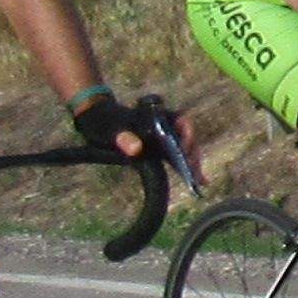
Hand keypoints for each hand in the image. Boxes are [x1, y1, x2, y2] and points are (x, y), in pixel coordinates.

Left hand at [78, 88, 198, 185]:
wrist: (97, 120)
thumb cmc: (105, 121)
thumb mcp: (110, 129)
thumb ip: (123, 137)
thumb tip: (136, 149)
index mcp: (157, 116)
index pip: (180, 121)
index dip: (187, 134)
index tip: (184, 149)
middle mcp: (165, 125)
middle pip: (186, 138)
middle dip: (192, 155)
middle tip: (195, 173)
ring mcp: (164, 137)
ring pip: (185, 149)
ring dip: (192, 163)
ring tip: (199, 182)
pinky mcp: (160, 149)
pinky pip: (177, 157)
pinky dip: (186, 168)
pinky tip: (198, 182)